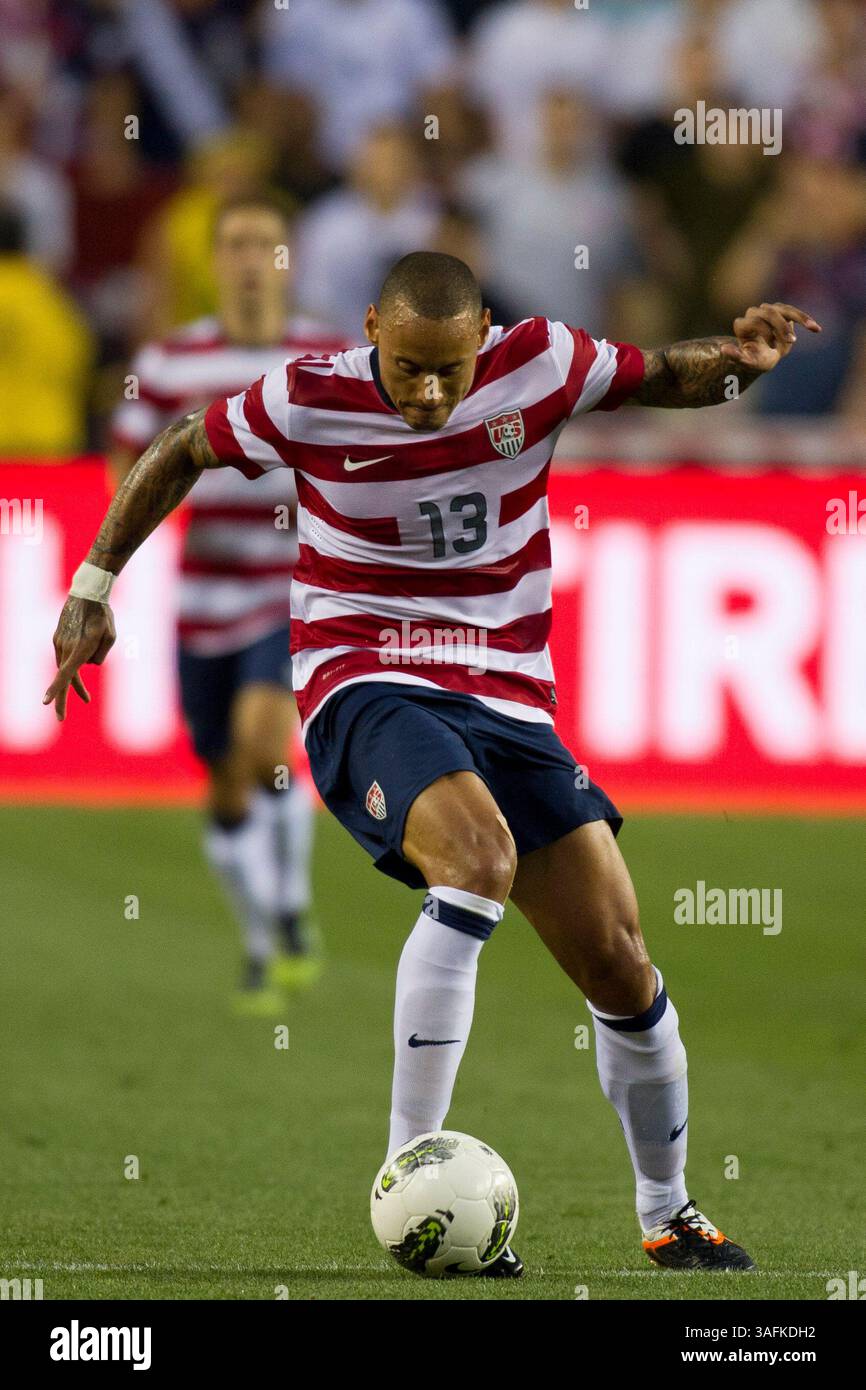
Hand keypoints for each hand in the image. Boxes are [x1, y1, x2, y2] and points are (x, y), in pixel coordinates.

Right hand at [43, 596, 115, 720]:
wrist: (87, 593)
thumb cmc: (103, 615)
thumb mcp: (111, 637)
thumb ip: (101, 656)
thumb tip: (89, 665)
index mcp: (80, 648)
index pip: (66, 673)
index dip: (56, 689)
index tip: (45, 702)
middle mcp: (66, 646)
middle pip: (65, 677)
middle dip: (61, 699)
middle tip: (60, 719)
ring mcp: (59, 642)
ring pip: (68, 667)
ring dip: (76, 683)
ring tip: (86, 700)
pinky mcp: (58, 638)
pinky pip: (67, 657)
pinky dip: (75, 663)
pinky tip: (87, 654)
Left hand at [723, 302, 821, 372]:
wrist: (764, 357)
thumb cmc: (754, 360)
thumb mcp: (746, 362)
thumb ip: (735, 356)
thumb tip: (723, 349)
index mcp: (742, 325)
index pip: (754, 321)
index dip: (765, 332)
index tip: (773, 348)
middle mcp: (754, 314)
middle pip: (769, 313)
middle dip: (781, 327)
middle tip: (791, 342)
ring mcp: (768, 310)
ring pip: (784, 309)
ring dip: (798, 318)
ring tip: (812, 328)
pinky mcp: (782, 311)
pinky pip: (794, 312)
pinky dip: (805, 319)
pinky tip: (816, 329)